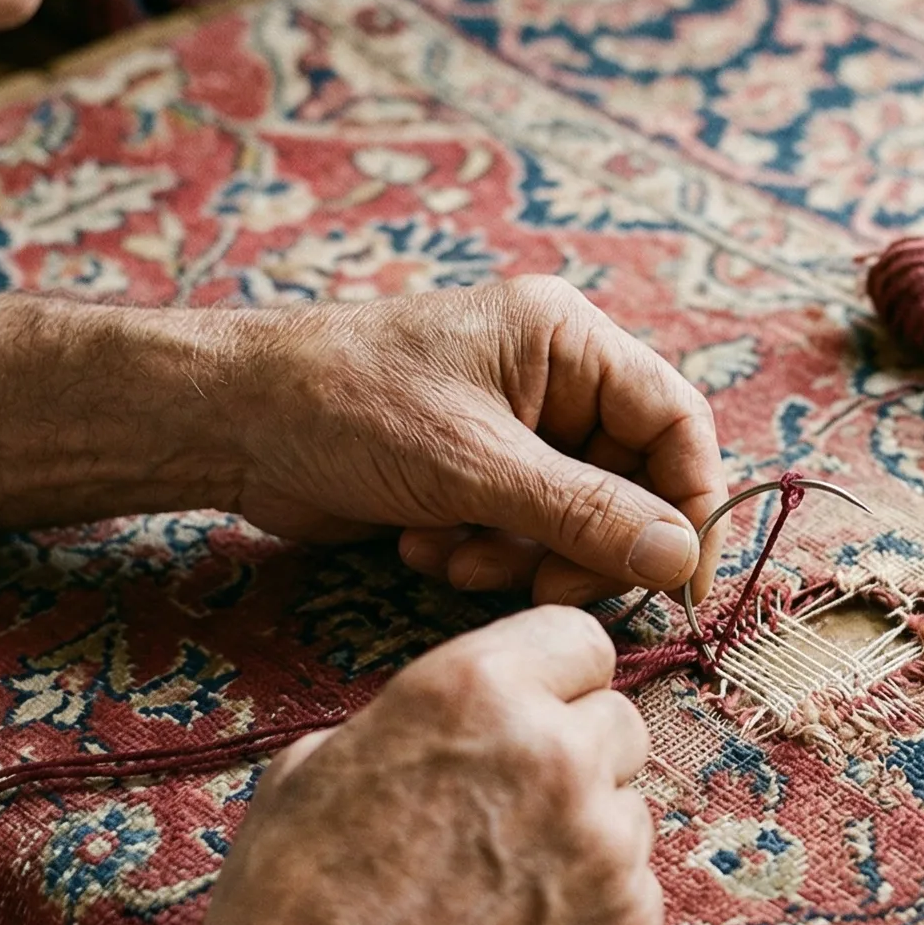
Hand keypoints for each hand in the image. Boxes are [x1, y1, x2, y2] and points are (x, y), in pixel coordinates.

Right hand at [188, 606, 660, 924]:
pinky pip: (636, 883)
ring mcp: (604, 843)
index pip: (580, 639)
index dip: (554, 677)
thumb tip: (457, 723)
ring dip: (586, 828)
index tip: (533, 709)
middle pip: (617, 720)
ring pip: (630, 804)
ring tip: (504, 884)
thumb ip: (410, 720)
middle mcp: (555, 752)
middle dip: (575, 752)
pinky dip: (594, 904)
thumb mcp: (313, 769)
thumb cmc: (294, 912)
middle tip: (511, 808)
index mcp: (472, 691)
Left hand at [229, 276, 723, 604]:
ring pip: (575, 520)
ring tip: (460, 559)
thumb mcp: (476, 467)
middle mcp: (553, 378)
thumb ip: (587, 514)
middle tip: (545, 585)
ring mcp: (514, 427)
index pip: (676, 421)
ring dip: (526, 557)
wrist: (232, 423)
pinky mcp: (474, 473)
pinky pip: (522, 533)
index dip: (691, 504)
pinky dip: (485, 555)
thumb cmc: (348, 409)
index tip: (681, 583)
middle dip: (586, 544)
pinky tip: (424, 548)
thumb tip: (680, 558)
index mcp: (568, 339)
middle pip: (630, 482)